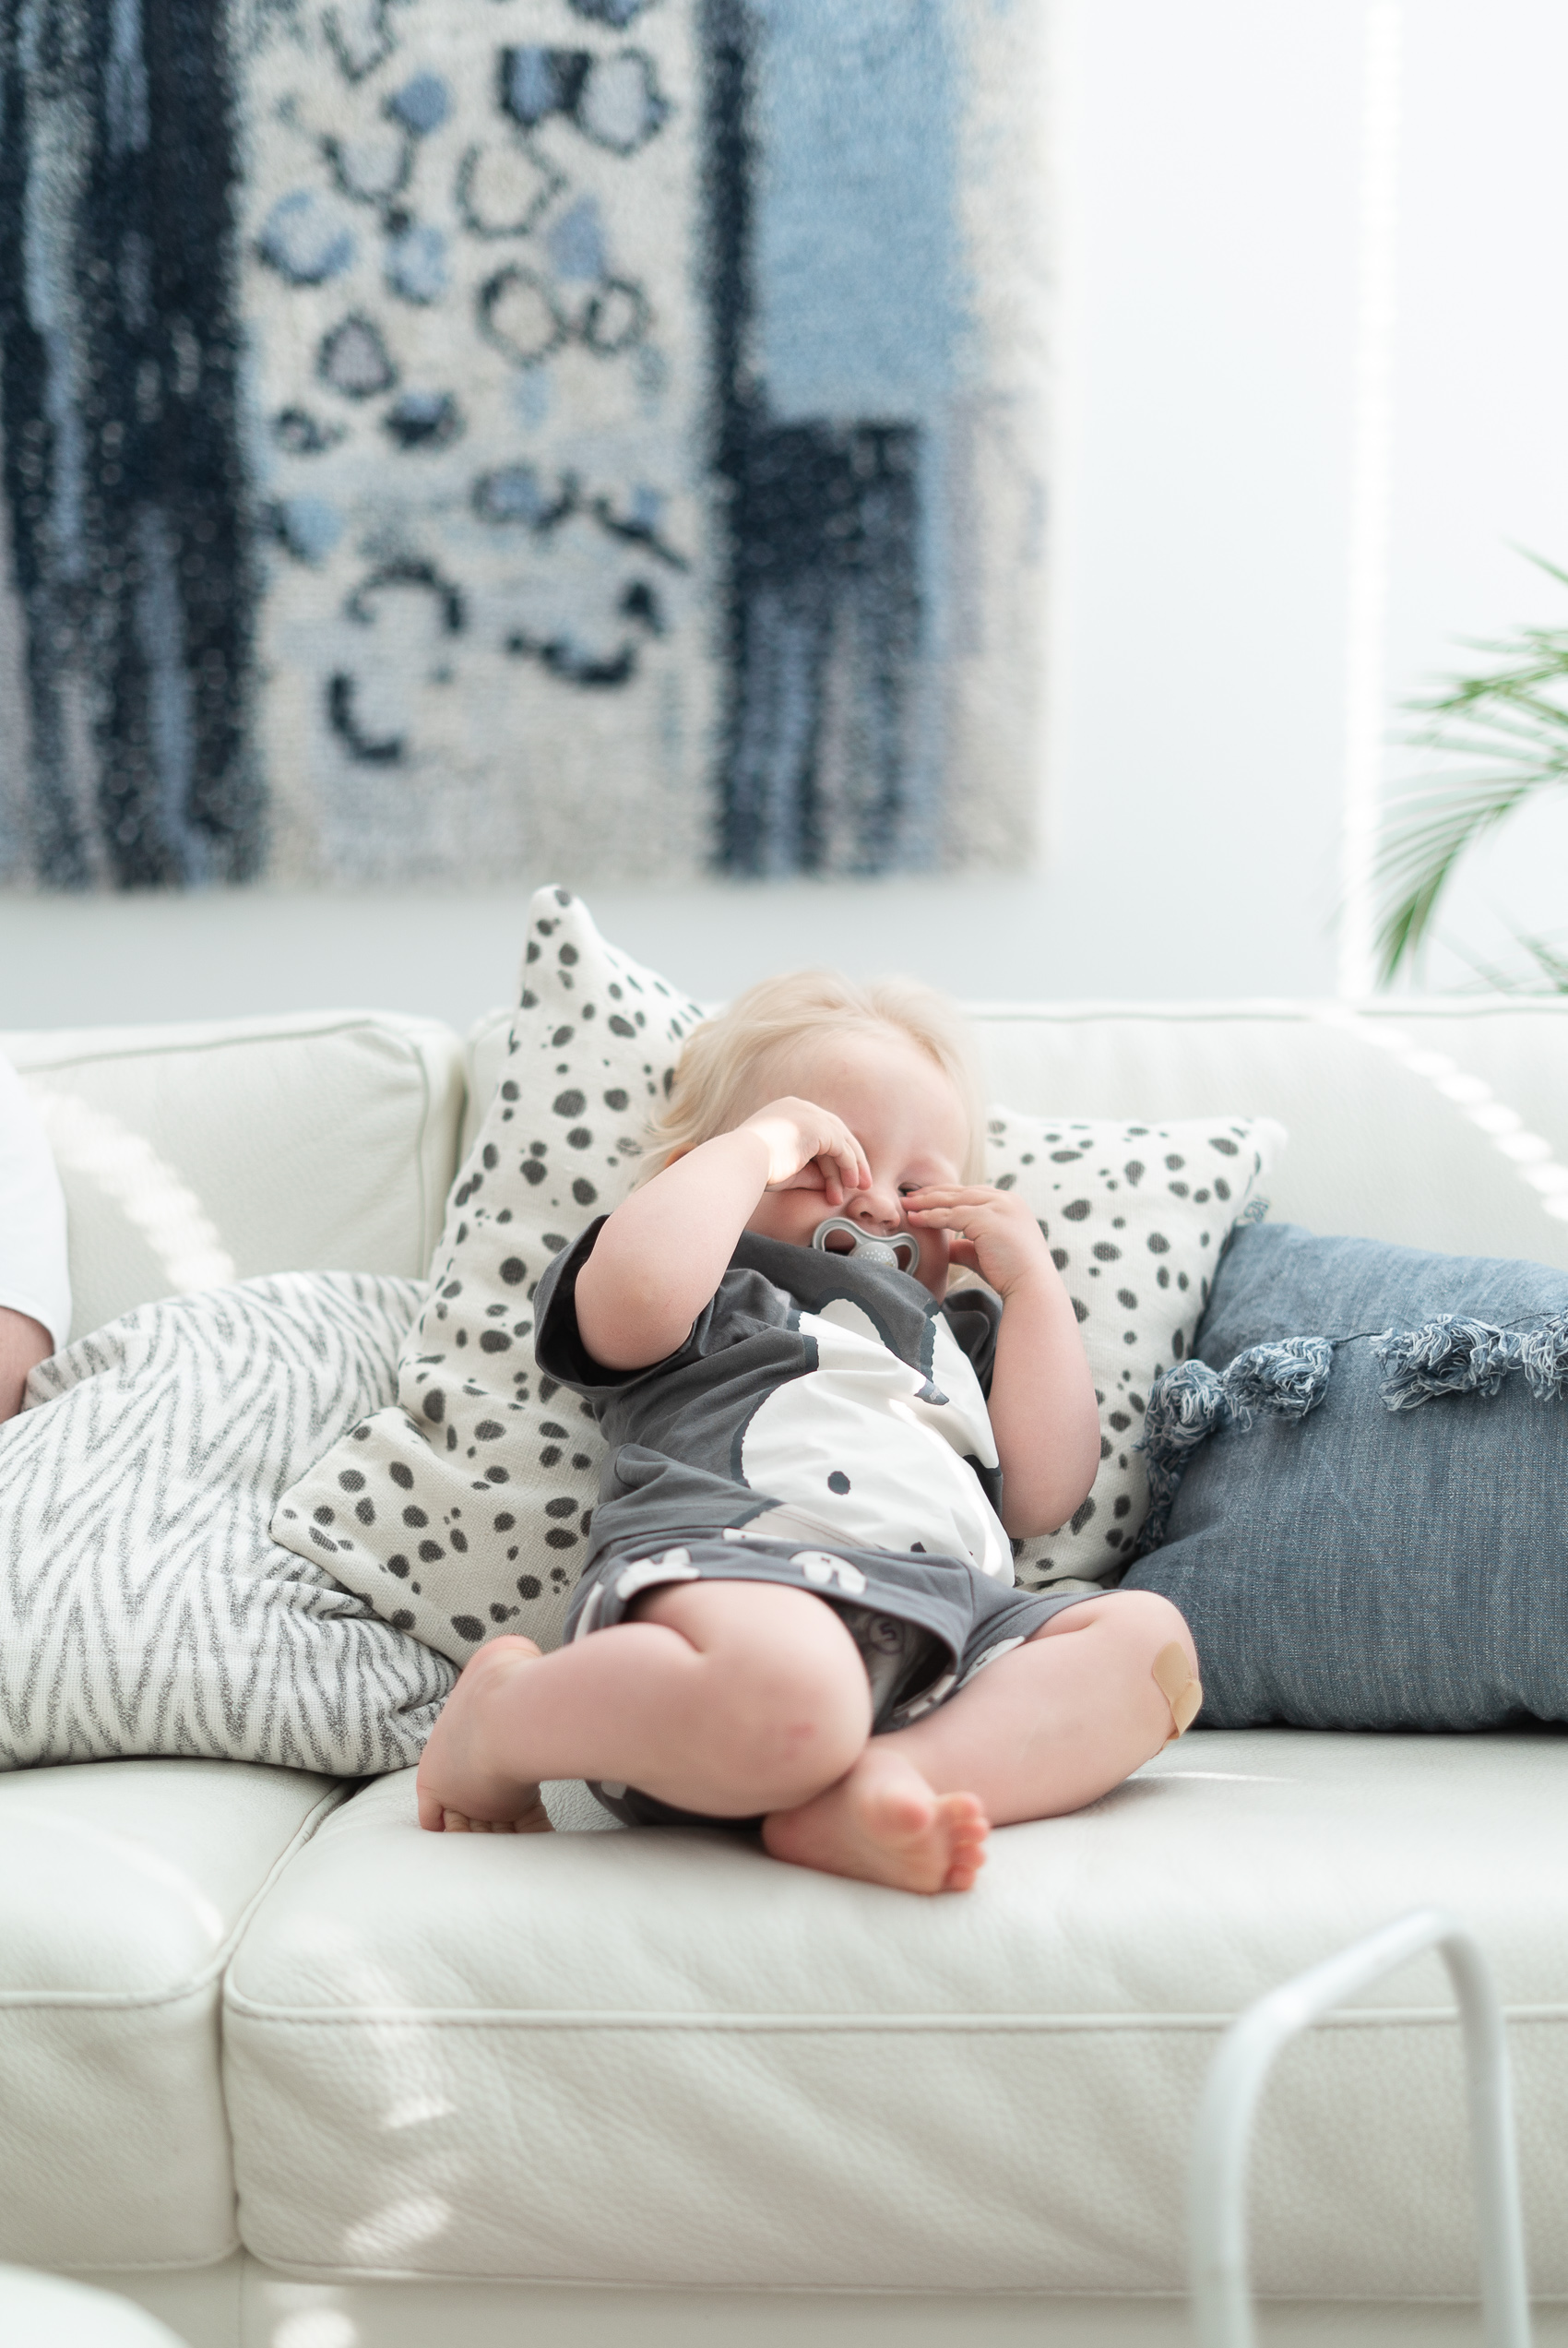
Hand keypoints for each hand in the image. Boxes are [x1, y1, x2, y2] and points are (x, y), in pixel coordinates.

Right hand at [737, 1097, 870, 1211]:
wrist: (740, 1164)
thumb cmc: (756, 1171)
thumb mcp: (789, 1169)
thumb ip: (811, 1171)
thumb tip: (832, 1182)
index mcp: (786, 1112)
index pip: (819, 1130)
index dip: (834, 1152)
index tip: (842, 1174)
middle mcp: (798, 1107)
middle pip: (835, 1131)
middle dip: (850, 1157)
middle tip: (860, 1181)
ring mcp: (808, 1114)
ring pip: (841, 1140)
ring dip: (851, 1166)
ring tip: (857, 1188)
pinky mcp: (817, 1127)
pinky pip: (841, 1148)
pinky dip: (849, 1166)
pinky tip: (850, 1185)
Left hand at [903, 1185, 1053, 1299]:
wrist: (1031, 1286)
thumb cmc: (1011, 1273)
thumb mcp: (985, 1252)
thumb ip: (965, 1245)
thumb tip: (945, 1247)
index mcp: (1010, 1203)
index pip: (972, 1193)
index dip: (946, 1195)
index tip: (925, 1199)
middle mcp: (1006, 1199)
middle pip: (961, 1192)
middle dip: (933, 1194)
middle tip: (909, 1197)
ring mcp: (998, 1206)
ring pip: (954, 1200)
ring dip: (927, 1202)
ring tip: (905, 1205)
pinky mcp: (987, 1218)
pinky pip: (951, 1215)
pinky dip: (930, 1217)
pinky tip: (914, 1219)